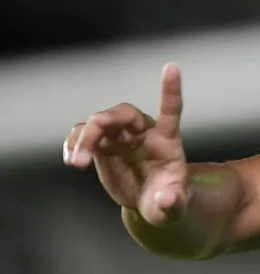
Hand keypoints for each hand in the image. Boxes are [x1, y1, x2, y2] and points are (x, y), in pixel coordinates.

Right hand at [64, 63, 188, 226]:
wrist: (151, 202)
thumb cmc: (167, 200)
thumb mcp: (173, 207)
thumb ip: (172, 202)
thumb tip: (167, 199)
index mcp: (167, 140)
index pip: (171, 110)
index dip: (170, 89)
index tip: (171, 67)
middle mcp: (142, 132)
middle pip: (124, 114)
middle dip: (108, 118)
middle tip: (96, 126)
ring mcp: (120, 137)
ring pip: (99, 124)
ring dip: (85, 138)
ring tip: (77, 163)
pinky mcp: (102, 146)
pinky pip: (82, 136)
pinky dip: (73, 143)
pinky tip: (71, 159)